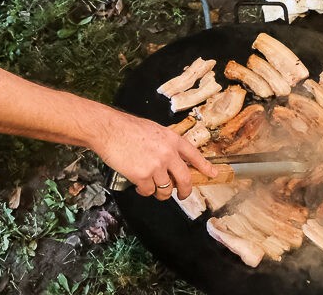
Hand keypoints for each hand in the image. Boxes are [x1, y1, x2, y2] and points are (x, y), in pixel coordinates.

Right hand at [92, 112, 217, 200]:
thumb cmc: (127, 128)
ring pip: (166, 190)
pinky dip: (144, 192)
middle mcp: (168, 154)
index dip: (205, 166)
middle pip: (185, 179)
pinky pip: (149, 191)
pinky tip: (139, 185)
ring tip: (152, 187)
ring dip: (160, 193)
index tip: (213, 174)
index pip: (194, 155)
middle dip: (186, 191)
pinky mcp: (143, 176)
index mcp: (172, 140)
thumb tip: (172, 161)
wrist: (109, 130)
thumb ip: (166, 145)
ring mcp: (156, 166)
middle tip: (183, 195)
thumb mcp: (154, 131)